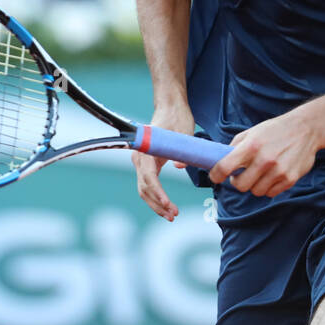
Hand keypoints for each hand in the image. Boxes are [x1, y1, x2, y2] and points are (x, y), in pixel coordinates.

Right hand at [132, 104, 193, 221]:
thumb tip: (179, 167)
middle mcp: (139, 158)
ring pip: (144, 190)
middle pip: (144, 188)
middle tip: (174, 215)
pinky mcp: (148, 165)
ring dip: (156, 205)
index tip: (168, 204)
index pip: (148, 177)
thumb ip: (182, 149)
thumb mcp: (184, 131)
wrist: (170, 108)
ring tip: (172, 215)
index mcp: (146, 149)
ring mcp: (142, 162)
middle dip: (158, 204)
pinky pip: (148, 186)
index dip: (158, 192)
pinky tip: (167, 207)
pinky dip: (156, 198)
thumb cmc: (177, 118)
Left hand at [209, 110, 319, 197]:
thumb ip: (235, 147)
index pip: (225, 167)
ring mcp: (278, 171)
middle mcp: (264, 159)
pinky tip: (272, 175)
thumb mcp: (252, 132)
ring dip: (255, 185)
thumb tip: (220, 162)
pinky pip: (271, 193)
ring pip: (256, 192)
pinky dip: (269, 187)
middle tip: (241, 175)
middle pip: (240, 186)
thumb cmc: (275, 130)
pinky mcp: (290, 179)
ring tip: (260, 173)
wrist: (306, 129)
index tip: (216, 177)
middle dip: (238, 182)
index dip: (216, 175)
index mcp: (251, 146)